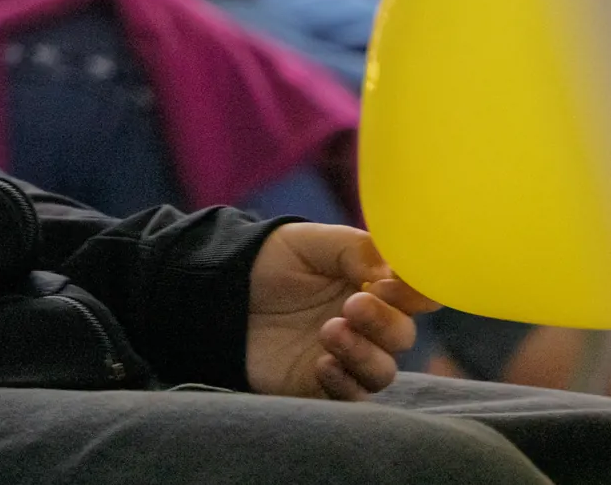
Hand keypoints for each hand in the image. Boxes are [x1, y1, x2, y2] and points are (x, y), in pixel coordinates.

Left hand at [246, 224, 437, 399]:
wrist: (221, 292)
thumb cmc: (271, 261)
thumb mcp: (310, 241)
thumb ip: (355, 249)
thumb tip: (391, 272)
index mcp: (374, 286)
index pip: (416, 296)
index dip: (414, 293)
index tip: (392, 285)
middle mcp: (369, 325)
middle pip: (402, 335)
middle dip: (385, 322)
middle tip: (354, 305)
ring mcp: (348, 357)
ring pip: (383, 370)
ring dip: (364, 353)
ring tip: (331, 331)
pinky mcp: (324, 385)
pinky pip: (352, 396)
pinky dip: (345, 383)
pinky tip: (323, 364)